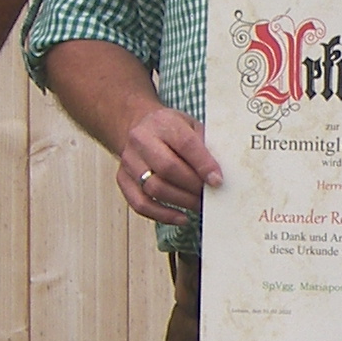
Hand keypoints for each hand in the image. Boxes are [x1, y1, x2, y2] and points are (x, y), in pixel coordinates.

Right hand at [116, 103, 220, 225]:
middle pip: (167, 168)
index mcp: (163, 122)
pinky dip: (162, 215)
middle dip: (192, 186)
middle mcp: (141, 140)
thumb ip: (204, 145)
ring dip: (181, 202)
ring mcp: (128, 160)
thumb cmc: (172, 130)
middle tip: (209, 196)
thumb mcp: (191, 126)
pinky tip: (181, 218)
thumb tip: (219, 175)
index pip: (185, 144)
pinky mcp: (122, 179)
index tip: (217, 181)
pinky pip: (140, 203)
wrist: (140, 127)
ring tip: (198, 205)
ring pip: (153, 188)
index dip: (203, 164)